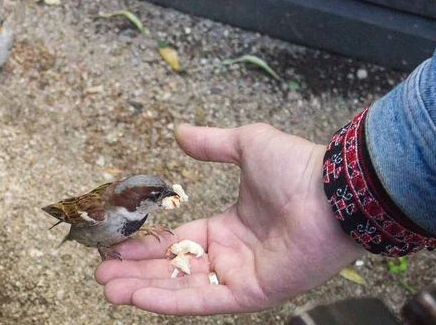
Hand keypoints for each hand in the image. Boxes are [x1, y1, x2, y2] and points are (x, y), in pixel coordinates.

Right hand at [95, 123, 363, 314]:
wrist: (334, 190)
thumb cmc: (296, 167)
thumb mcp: (245, 145)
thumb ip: (211, 145)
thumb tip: (179, 133)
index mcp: (228, 226)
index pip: (178, 239)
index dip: (146, 243)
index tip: (115, 242)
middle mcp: (231, 254)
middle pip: (173, 267)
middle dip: (136, 270)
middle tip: (101, 271)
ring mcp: (241, 275)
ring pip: (182, 287)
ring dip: (143, 288)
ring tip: (107, 288)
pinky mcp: (253, 293)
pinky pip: (205, 301)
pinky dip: (169, 301)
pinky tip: (137, 298)